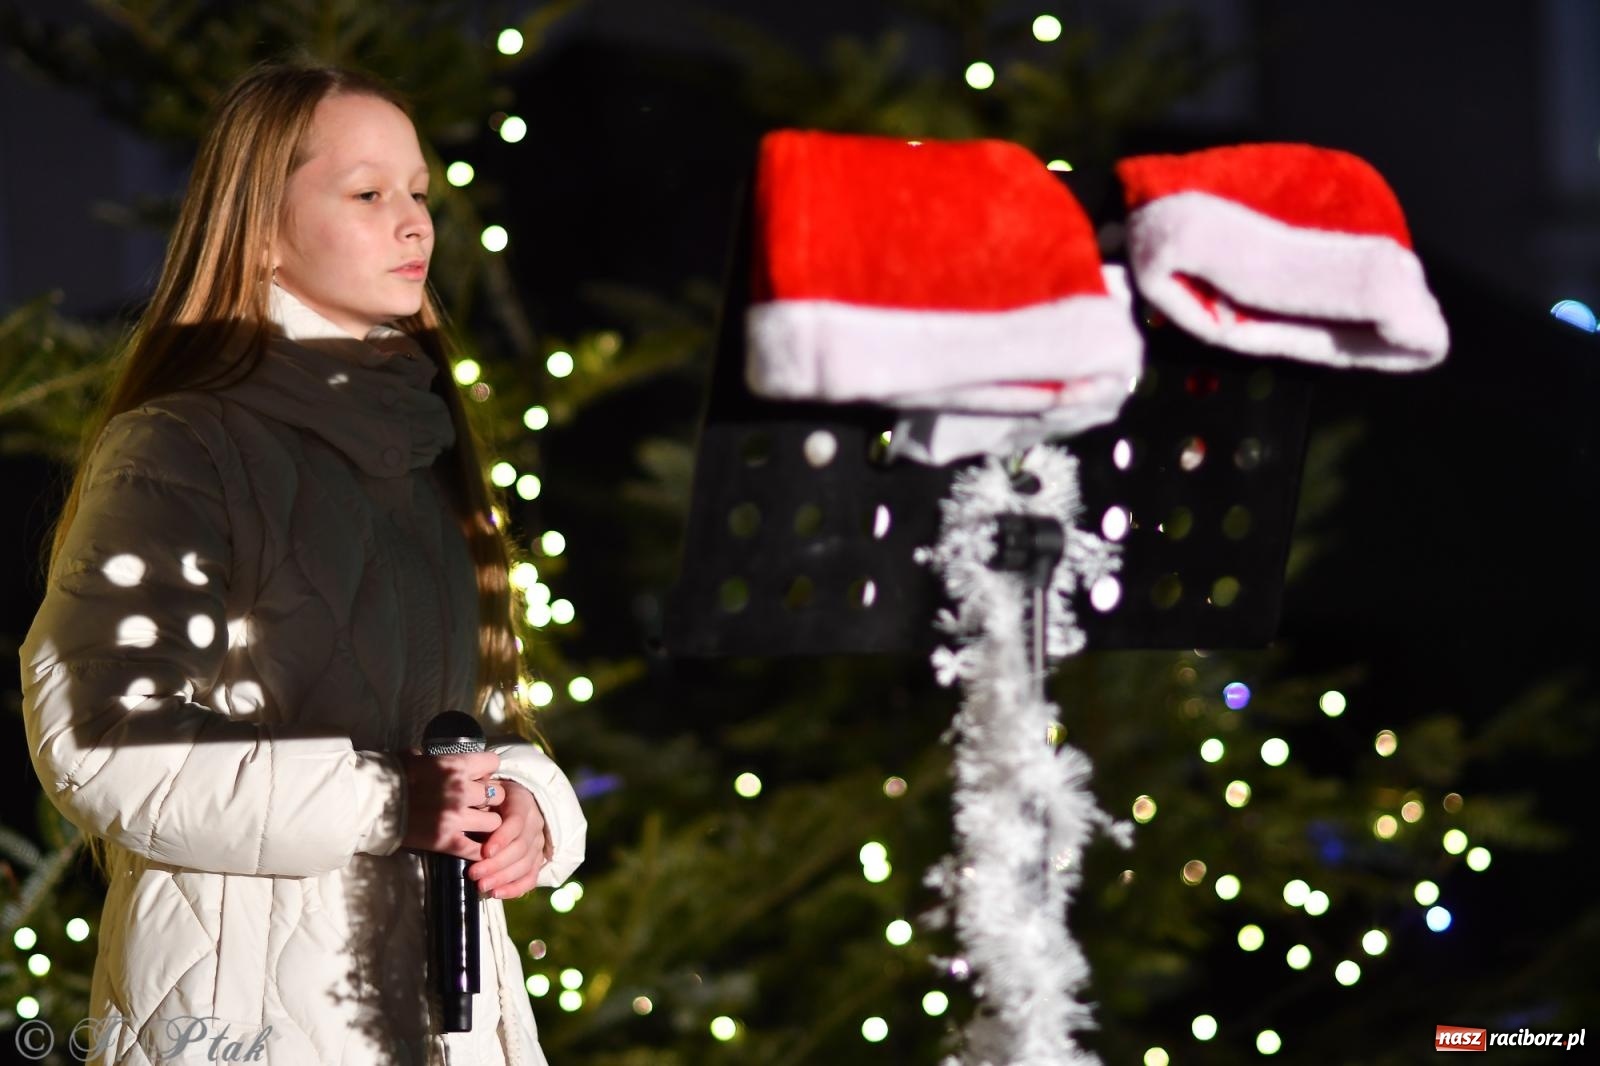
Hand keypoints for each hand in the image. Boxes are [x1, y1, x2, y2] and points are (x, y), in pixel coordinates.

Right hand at [398, 748, 502, 860]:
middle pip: (497, 794)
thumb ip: (436, 759)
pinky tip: (475, 848)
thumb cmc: (390, 776)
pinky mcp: (446, 841)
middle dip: (490, 799)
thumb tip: (441, 758)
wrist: (369, 804)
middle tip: (480, 804)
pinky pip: (475, 848)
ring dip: (487, 824)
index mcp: (455, 765)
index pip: (493, 763)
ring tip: (478, 825)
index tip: (481, 776)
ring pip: (494, 822)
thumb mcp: (416, 757)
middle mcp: (462, 790)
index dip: (488, 769)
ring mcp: (456, 817)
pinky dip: (478, 850)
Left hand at [467, 780, 551, 899]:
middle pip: (521, 847)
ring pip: (525, 864)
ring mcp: (537, 842)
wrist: (509, 799)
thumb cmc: (490, 797)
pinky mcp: (536, 858)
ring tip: (481, 886)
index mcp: (522, 802)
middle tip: (474, 874)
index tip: (485, 851)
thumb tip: (466, 815)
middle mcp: (534, 823)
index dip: (502, 838)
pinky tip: (497, 893)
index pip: (516, 822)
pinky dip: (515, 888)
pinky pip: (531, 877)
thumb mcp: (485, 792)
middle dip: (496, 864)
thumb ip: (479, 803)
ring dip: (503, 878)